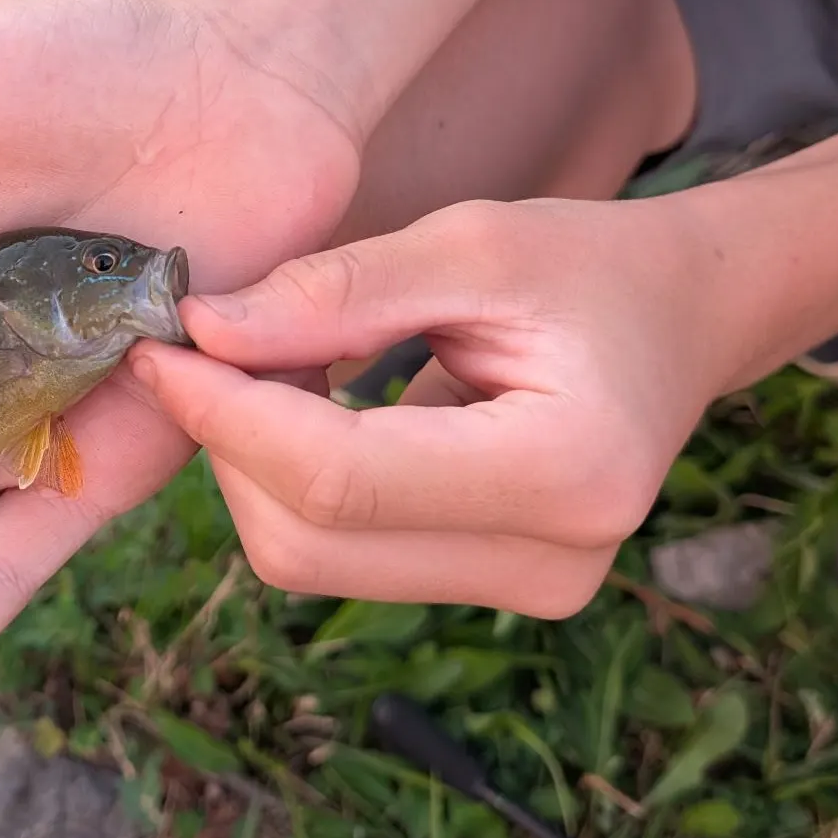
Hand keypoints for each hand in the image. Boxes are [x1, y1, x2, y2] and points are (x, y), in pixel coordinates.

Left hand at [131, 195, 739, 617]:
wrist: (679, 321)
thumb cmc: (587, 266)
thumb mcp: (470, 245)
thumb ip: (334, 294)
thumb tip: (202, 330)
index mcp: (565, 472)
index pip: (338, 478)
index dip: (226, 416)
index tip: (158, 348)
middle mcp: (550, 563)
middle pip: (306, 539)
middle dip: (229, 443)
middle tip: (212, 343)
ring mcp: (522, 592)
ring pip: (308, 556)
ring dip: (254, 463)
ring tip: (276, 364)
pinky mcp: (488, 588)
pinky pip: (340, 552)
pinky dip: (293, 481)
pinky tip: (309, 406)